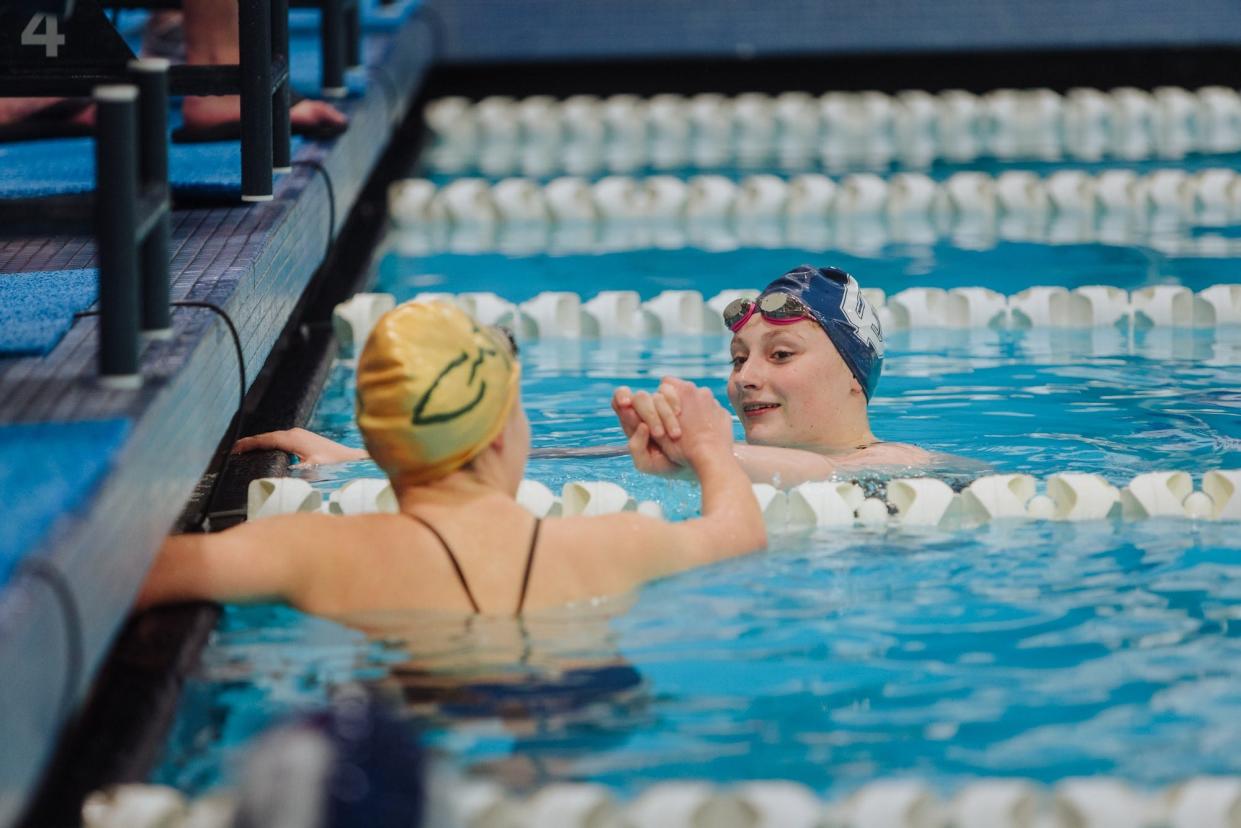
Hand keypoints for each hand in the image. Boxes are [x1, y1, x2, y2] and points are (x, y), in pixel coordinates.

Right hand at [231, 428, 366, 464]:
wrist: (351, 460)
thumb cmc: (335, 465)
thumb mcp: (314, 470)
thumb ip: (297, 472)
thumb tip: (281, 476)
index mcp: (293, 438)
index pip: (265, 439)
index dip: (249, 443)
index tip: (235, 448)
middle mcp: (295, 433)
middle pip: (266, 437)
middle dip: (250, 443)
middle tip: (234, 451)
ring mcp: (299, 435)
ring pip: (273, 438)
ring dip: (259, 444)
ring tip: (244, 451)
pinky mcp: (303, 440)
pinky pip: (280, 441)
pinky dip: (269, 445)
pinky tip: (265, 451)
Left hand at [612, 386, 682, 475]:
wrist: (698, 463)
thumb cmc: (669, 464)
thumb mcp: (649, 464)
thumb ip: (637, 449)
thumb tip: (641, 426)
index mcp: (633, 423)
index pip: (618, 400)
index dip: (621, 396)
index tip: (626, 404)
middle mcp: (645, 409)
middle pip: (639, 398)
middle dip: (649, 415)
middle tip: (659, 434)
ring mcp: (662, 401)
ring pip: (657, 395)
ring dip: (665, 415)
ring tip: (675, 435)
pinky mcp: (677, 397)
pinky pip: (671, 390)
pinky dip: (674, 401)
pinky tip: (680, 415)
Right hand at [656, 378, 734, 466]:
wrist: (713, 459)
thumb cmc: (684, 448)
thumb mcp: (660, 434)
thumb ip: (652, 416)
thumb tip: (641, 410)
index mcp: (684, 391)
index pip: (666, 383)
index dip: (660, 398)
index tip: (662, 414)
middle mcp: (701, 391)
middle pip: (683, 391)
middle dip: (677, 403)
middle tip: (675, 422)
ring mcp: (715, 402)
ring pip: (698, 401)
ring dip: (692, 410)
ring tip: (689, 430)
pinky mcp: (724, 413)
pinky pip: (711, 411)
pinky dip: (705, 419)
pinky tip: (702, 434)